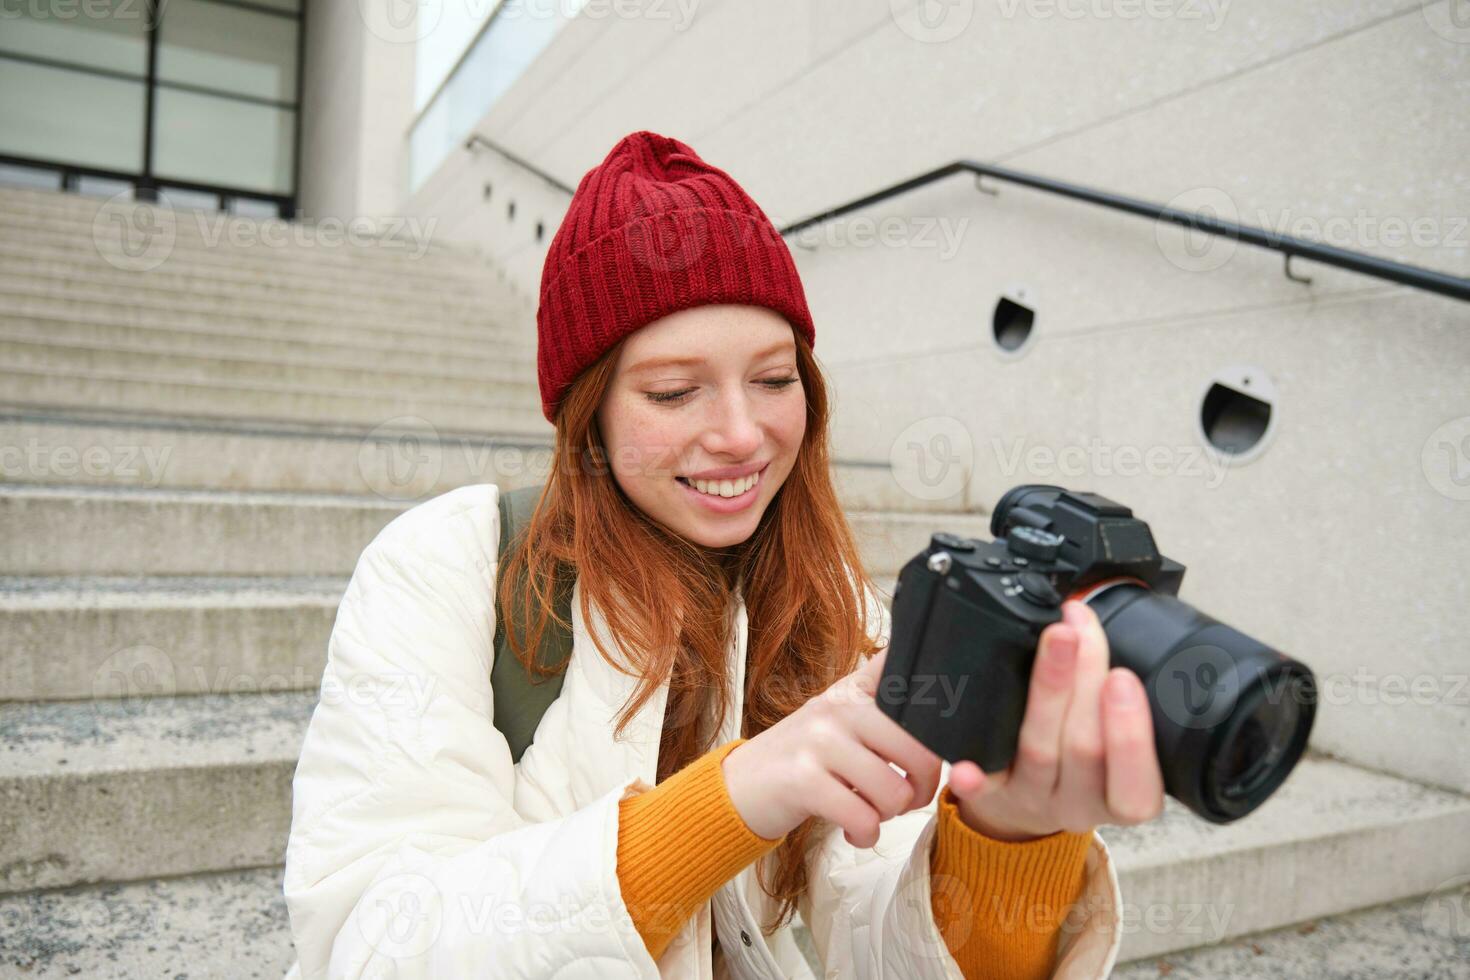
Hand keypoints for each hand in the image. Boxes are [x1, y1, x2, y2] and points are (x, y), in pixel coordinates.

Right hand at [722, 646, 943, 847]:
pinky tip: (854, 831)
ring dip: (888, 817)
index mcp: (854, 692)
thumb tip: (937, 703)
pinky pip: (863, 819)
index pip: (908, 678)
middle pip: (920, 751)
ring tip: (869, 813)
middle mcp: (839, 709)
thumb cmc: (803, 758)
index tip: (949, 729)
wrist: (739, 785)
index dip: (941, 705)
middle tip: (905, 798)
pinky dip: (865, 835)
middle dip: (923, 788)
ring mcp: (820, 742)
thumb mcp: (838, 719)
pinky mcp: (803, 780)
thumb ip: (881, 707)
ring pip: (894, 792)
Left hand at [946, 600, 1165, 841]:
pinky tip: (967, 764)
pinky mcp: (995, 794)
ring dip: (1047, 689)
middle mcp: (1081, 804)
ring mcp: (1035, 798)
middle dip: (1085, 680)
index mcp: (1123, 798)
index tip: (1123, 677)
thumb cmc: (1085, 768)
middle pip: (1085, 748)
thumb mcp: (1119, 749)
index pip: (1137, 786)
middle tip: (1080, 628)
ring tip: (1055, 638)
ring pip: (1039, 750)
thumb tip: (1105, 624)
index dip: (1132, 735)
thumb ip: (1119, 703)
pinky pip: (982, 786)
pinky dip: (975, 773)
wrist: (1030, 808)